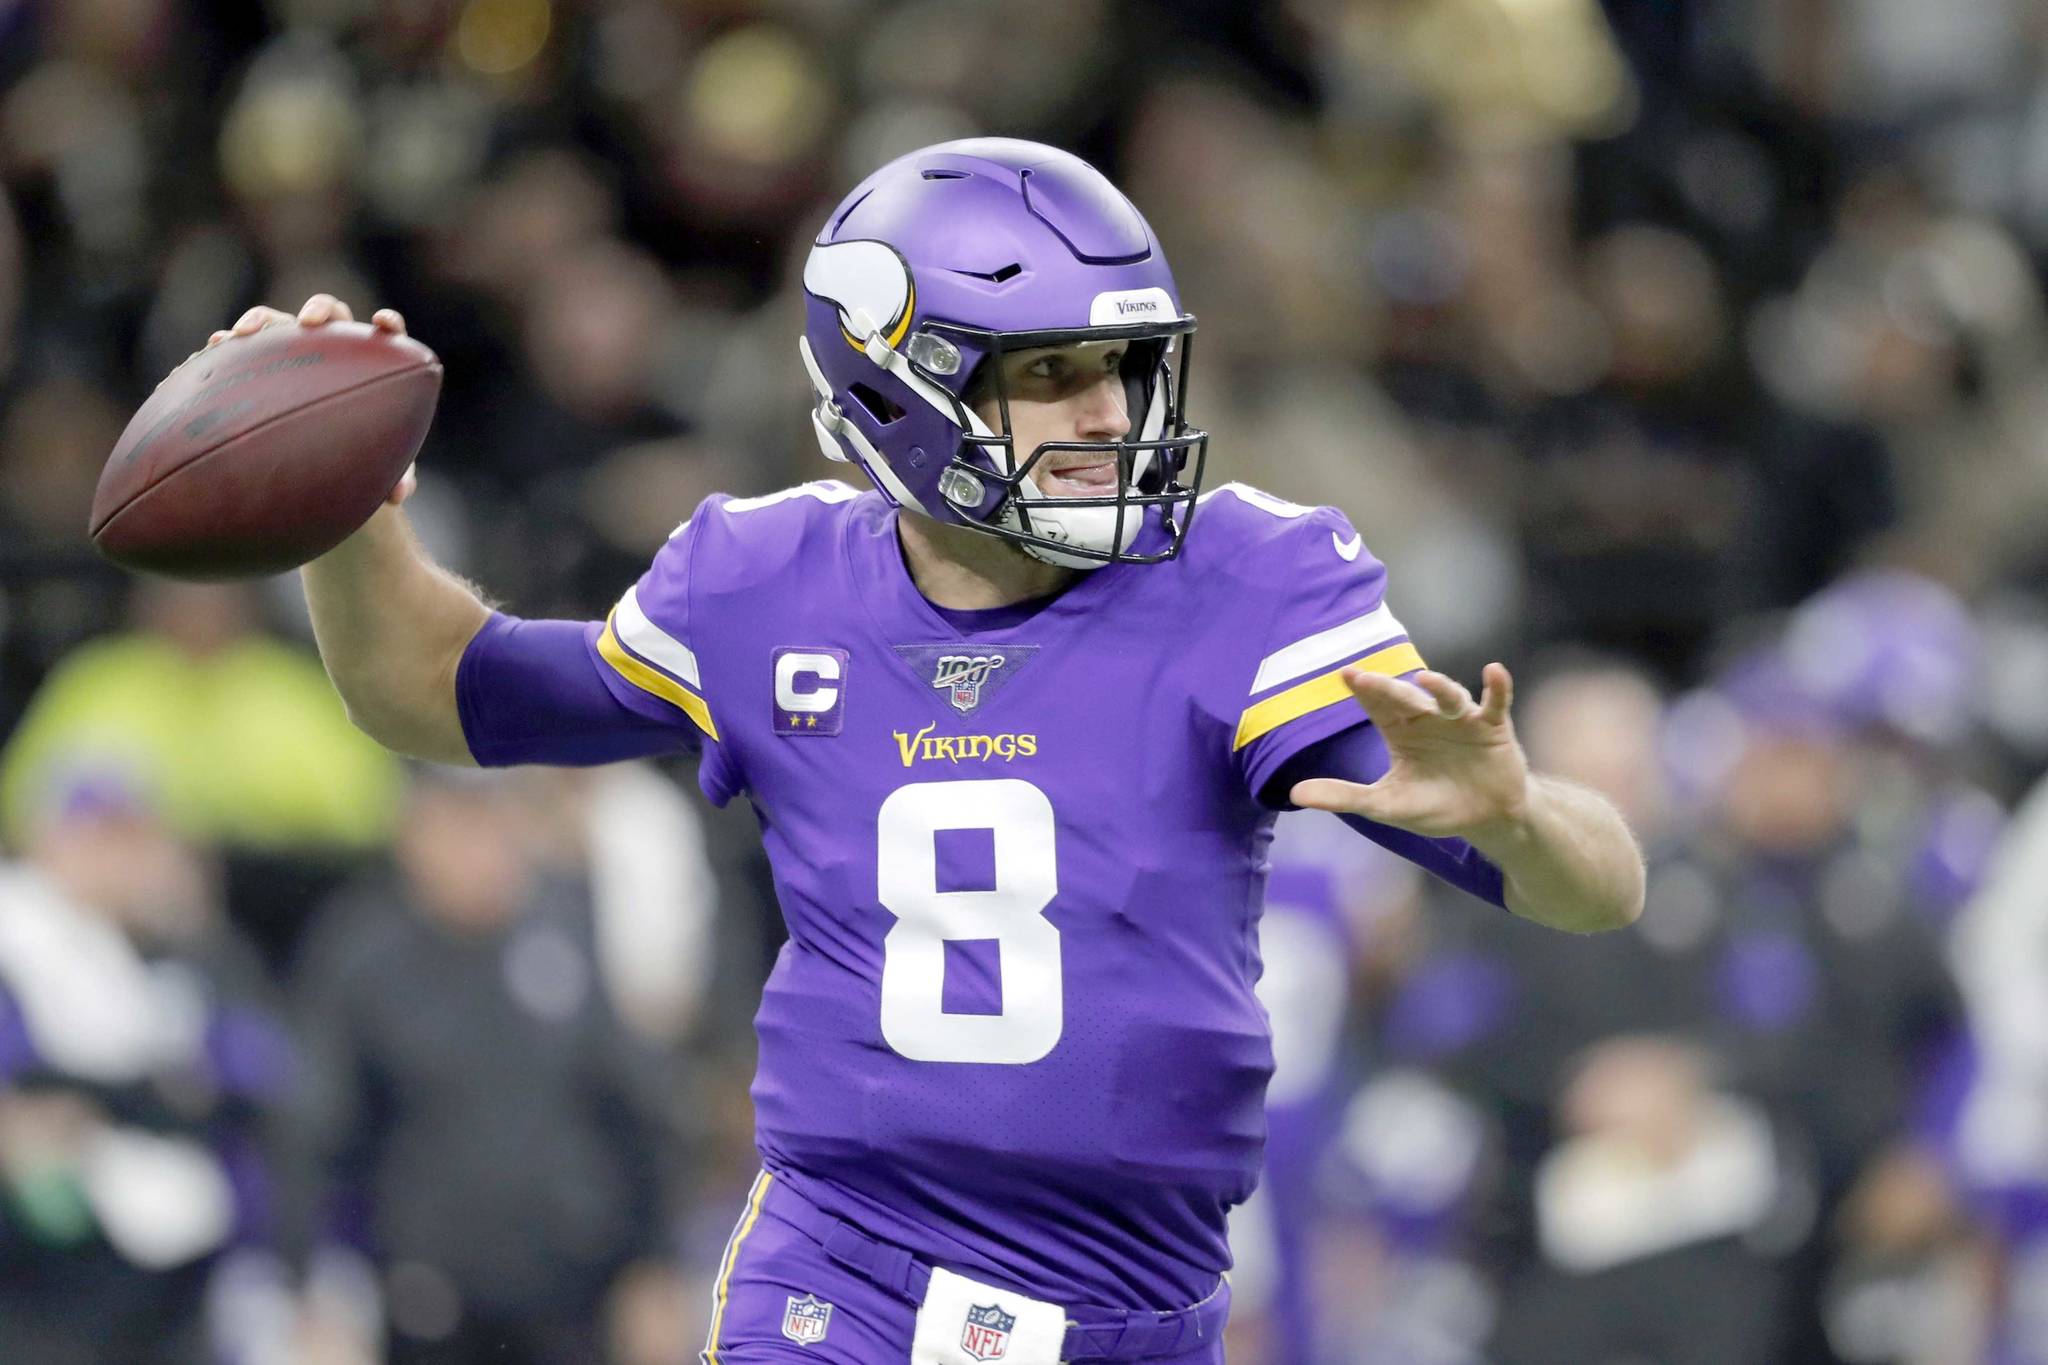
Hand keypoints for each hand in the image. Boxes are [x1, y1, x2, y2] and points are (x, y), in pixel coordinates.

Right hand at [207, 294, 416, 505]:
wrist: (320, 462)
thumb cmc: (359, 456)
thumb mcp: (378, 468)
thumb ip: (395, 475)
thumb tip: (397, 495)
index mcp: (371, 364)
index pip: (385, 336)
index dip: (388, 324)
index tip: (384, 323)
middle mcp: (332, 349)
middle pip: (330, 314)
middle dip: (319, 310)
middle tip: (309, 323)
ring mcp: (293, 351)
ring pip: (278, 322)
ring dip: (260, 320)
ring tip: (240, 335)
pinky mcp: (260, 362)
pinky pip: (242, 347)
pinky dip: (227, 346)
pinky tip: (211, 351)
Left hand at [1290, 662, 1530, 840]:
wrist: (1485, 819)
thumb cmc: (1435, 806)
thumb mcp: (1386, 805)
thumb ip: (1344, 796)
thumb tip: (1293, 794)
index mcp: (1401, 730)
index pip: (1377, 706)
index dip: (1363, 691)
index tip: (1345, 675)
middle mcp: (1428, 717)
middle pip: (1406, 698)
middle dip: (1387, 688)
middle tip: (1365, 678)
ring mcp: (1461, 719)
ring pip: (1449, 696)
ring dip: (1439, 686)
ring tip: (1424, 679)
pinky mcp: (1493, 727)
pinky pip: (1496, 701)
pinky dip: (1497, 687)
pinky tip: (1493, 671)